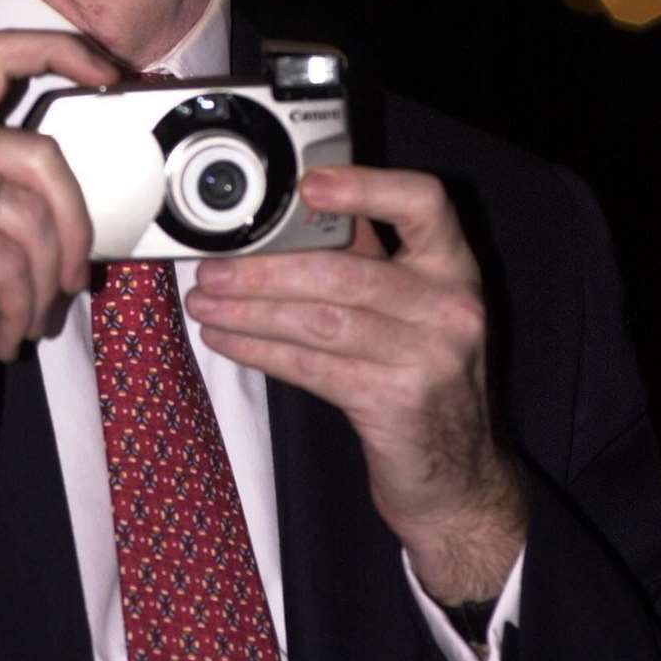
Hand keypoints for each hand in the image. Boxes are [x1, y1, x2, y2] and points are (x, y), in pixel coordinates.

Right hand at [0, 30, 117, 429]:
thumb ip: (13, 197)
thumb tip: (85, 208)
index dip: (60, 51)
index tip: (107, 74)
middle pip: (41, 152)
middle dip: (75, 223)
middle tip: (74, 279)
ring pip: (31, 213)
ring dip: (46, 281)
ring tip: (30, 318)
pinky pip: (9, 260)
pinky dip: (21, 306)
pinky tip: (6, 334)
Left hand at [186, 164, 525, 602]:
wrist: (456, 475)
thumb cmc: (420, 373)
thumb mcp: (413, 306)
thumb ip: (368, 257)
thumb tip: (288, 212)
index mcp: (452, 265)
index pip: (423, 202)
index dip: (364, 185)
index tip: (305, 185)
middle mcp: (451, 306)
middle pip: (345, 272)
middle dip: (265, 270)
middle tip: (212, 269)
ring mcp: (429, 357)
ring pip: (321, 321)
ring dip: (250, 311)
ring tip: (205, 304)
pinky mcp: (397, 403)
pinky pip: (313, 367)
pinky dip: (261, 351)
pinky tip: (227, 341)